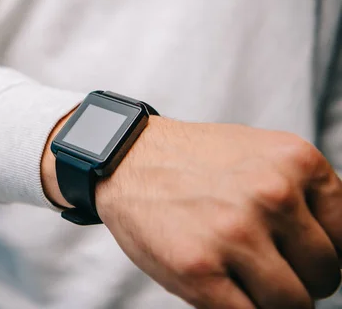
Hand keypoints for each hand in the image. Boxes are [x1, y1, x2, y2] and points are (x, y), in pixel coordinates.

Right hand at [42, 116, 341, 308]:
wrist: (127, 159)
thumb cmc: (194, 162)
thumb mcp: (261, 154)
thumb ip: (304, 195)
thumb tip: (338, 254)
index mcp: (297, 161)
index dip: (323, 255)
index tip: (299, 259)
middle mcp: (272, 194)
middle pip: (324, 274)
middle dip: (299, 279)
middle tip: (265, 266)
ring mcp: (235, 233)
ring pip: (291, 303)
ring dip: (270, 299)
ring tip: (239, 275)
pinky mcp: (199, 270)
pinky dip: (240, 308)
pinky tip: (221, 284)